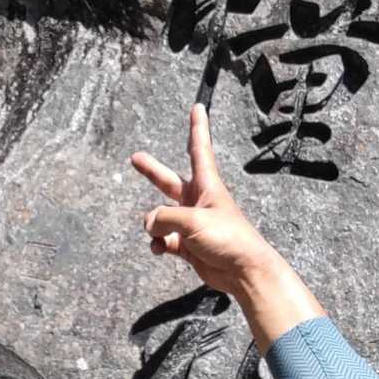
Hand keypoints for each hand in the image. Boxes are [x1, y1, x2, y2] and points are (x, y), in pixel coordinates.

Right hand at [130, 104, 279, 297]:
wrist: (243, 271)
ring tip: (158, 234)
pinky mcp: (188, 245)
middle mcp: (198, 202)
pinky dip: (157, 244)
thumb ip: (164, 218)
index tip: (199, 107)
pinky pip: (163, 239)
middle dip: (151, 171)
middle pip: (168, 181)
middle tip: (135, 158)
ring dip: (154, 225)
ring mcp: (191, 224)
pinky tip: (159, 248)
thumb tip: (148, 224)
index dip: (197, 127)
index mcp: (206, 186)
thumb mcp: (192, 221)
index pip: (199, 149)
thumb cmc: (227, 238)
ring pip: (161, 216)